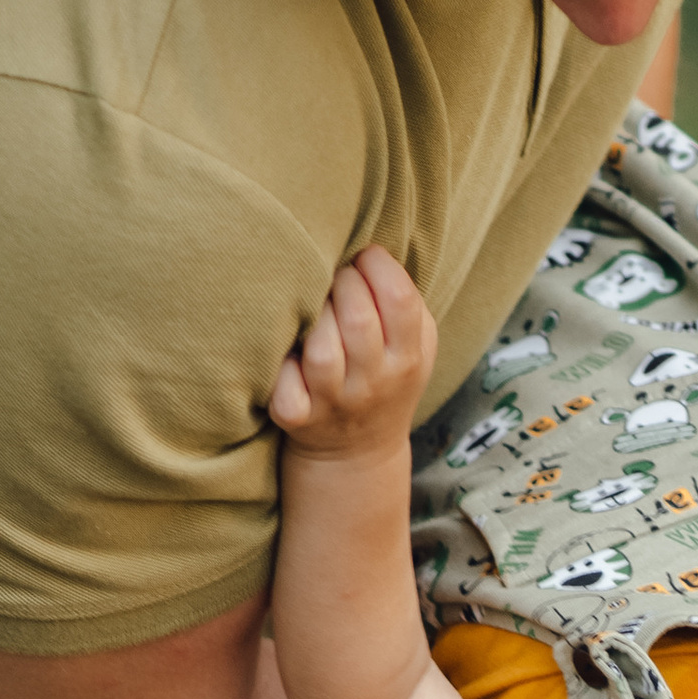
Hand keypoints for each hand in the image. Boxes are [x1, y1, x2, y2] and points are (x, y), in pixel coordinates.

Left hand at [269, 246, 436, 457]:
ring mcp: (335, 402)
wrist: (358, 451)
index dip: (376, 265)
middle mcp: (375, 383)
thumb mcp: (416, 344)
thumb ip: (405, 301)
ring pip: (321, 349)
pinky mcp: (298, 416)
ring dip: (312, 315)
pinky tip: (288, 348)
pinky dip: (281, 363)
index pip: (399, 299)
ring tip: (312, 304)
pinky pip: (284, 383)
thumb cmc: (385, 376)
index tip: (364, 258)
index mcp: (408, 357)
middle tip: (332, 276)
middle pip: (357, 317)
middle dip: (340, 282)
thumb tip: (367, 247)